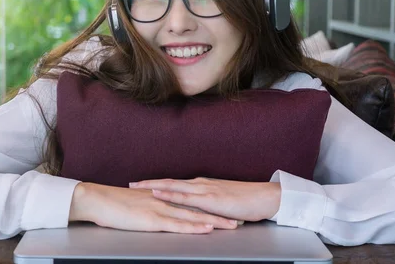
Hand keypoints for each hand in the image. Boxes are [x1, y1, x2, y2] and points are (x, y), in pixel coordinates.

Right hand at [68, 182, 238, 233]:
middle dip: (219, 214)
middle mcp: (165, 201)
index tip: (226, 210)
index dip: (210, 206)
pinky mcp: (153, 220)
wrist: (97, 199)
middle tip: (239, 218)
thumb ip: (151, 205)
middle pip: (198, 208)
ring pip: (193, 216)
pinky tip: (206, 229)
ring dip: (214, 221)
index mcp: (162, 197)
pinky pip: (177, 224)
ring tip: (232, 226)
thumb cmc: (113, 204)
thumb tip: (159, 210)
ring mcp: (160, 209)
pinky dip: (194, 227)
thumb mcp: (136, 203)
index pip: (191, 202)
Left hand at [129, 178, 280, 221]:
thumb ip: (209, 206)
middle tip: (130, 183)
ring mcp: (204, 189)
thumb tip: (198, 211)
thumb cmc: (246, 201)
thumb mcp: (222, 203)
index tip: (140, 185)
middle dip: (148, 183)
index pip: (175, 184)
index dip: (157, 184)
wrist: (264, 197)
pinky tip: (158, 193)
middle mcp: (200, 184)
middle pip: (168, 182)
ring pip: (173, 186)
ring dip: (153, 185)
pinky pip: (186, 196)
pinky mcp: (210, 198)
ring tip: (137, 186)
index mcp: (202, 186)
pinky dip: (169, 194)